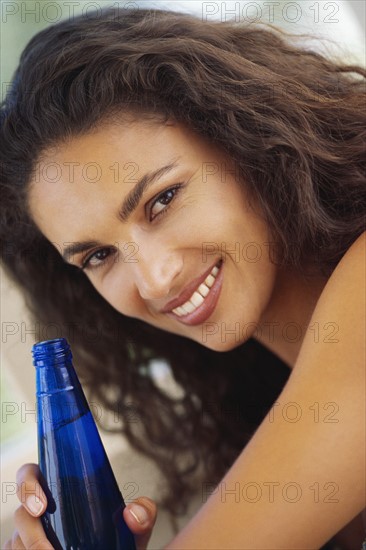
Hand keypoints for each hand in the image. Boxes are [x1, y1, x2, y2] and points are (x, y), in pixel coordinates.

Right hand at [4, 463, 157, 549]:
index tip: (42, 506)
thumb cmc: (120, 542)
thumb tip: (132, 512)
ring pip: (15, 540)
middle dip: (30, 531)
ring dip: (31, 549)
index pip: (30, 474)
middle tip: (48, 549)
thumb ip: (143, 514)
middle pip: (20, 513)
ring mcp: (28, 535)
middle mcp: (39, 511)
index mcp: (60, 490)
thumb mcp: (135, 528)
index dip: (28, 485)